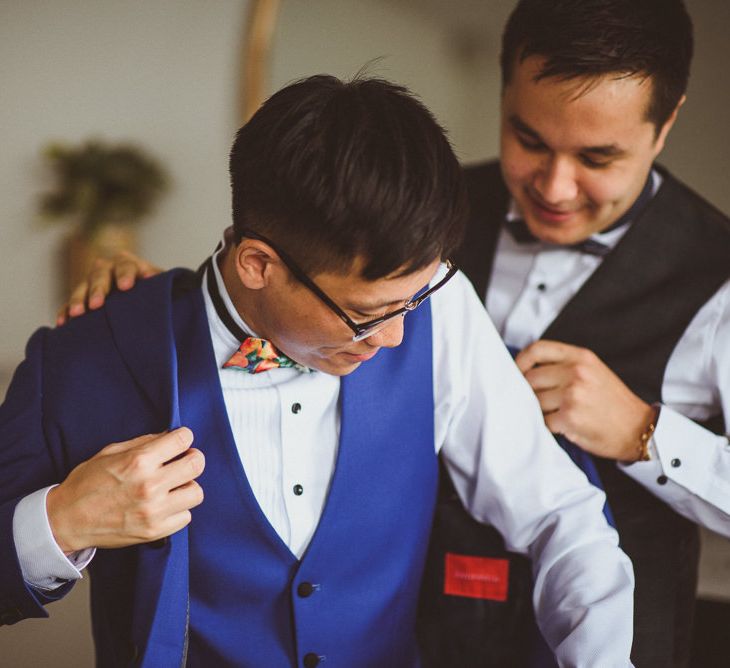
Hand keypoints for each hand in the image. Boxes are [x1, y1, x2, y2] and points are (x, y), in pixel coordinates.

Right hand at [46, 428, 203, 552]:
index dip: (184, 438)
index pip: (184, 439)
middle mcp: (150, 485)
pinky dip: (178, 510)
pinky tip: (164, 505)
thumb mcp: (111, 452)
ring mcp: (154, 511)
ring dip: (187, 487)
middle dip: (192, 459)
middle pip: (197, 464)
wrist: (66, 520)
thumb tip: (170, 436)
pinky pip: (186, 516)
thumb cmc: (87, 482)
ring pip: (196, 492)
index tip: (180, 442)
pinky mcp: (155, 531)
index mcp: (139, 461)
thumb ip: (144, 442)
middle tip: (182, 462)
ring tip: (172, 487)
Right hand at [56, 251, 160, 324]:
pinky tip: (63, 323)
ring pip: (81, 287)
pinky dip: (65, 312)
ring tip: (77, 314)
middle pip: (100, 274)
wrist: (143, 302)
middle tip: (97, 304)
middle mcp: (108, 269)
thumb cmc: (157, 295)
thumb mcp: (163, 289)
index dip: (126, 274)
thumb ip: (164, 286)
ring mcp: (91, 283)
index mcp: (130, 264)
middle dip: (98, 289)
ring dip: (78, 300)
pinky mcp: (80, 298)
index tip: (126, 287)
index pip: (126, 265)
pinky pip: (68, 303)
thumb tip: (177, 288)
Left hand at [515, 340, 653, 461]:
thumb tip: (526, 370)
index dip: (520, 361)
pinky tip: (559, 426)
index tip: (515, 373)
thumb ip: (564, 365)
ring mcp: (572, 394)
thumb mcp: (593, 371)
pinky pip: (543, 420)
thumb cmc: (612, 402)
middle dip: (528, 392)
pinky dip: (546, 426)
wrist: (638, 429)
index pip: (537, 349)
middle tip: (538, 402)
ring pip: (534, 400)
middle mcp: (576, 372)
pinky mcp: (570, 417)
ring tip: (553, 414)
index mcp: (581, 357)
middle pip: (531, 378)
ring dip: (538, 410)